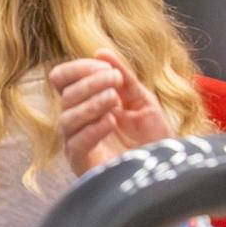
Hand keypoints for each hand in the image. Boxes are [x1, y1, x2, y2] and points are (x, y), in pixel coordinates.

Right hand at [50, 50, 177, 176]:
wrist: (164, 175)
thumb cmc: (152, 139)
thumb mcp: (143, 102)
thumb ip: (124, 78)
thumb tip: (101, 51)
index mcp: (84, 103)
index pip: (61, 79)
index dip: (78, 69)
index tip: (104, 66)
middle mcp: (76, 121)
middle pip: (65, 95)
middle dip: (90, 83)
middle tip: (115, 80)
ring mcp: (77, 142)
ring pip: (67, 117)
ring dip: (91, 103)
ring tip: (115, 99)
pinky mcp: (82, 163)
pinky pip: (77, 143)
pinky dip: (92, 129)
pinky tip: (111, 121)